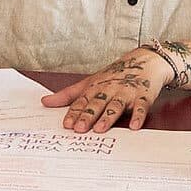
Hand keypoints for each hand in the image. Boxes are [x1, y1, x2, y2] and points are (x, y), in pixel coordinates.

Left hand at [41, 47, 171, 132]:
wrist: (146, 61)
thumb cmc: (115, 75)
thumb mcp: (90, 82)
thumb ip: (67, 95)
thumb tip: (44, 102)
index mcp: (95, 87)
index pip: (82, 101)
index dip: (74, 113)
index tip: (66, 124)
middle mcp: (110, 89)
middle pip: (97, 103)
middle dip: (88, 116)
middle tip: (79, 129)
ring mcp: (126, 92)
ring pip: (116, 105)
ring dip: (108, 117)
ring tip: (100, 128)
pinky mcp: (143, 96)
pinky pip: (141, 107)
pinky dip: (138, 116)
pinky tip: (134, 126)